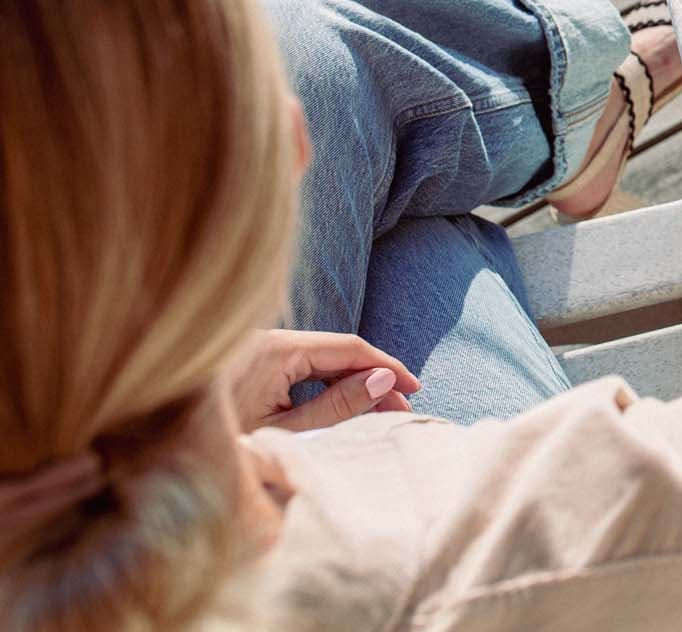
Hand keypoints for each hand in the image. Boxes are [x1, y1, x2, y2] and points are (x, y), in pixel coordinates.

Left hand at [226, 329, 420, 432]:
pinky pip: (296, 372)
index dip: (386, 367)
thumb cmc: (214, 448)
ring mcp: (253, 355)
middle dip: (371, 379)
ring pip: (316, 362)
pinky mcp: (245, 370)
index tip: (413, 388)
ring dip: (347, 385)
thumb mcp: (284, 432)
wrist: (148, 457)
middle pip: (335, 352)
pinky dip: (322, 389)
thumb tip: (382, 381)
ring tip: (376, 411)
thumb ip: (336, 406)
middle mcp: (266, 342)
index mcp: (277, 350)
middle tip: (399, 408)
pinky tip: (337, 409)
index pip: (348, 347)